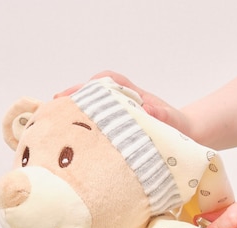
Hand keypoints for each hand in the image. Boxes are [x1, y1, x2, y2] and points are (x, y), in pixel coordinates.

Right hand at [54, 71, 192, 137]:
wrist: (185, 139)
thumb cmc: (177, 128)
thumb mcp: (174, 123)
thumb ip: (164, 117)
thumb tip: (152, 111)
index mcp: (135, 95)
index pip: (112, 80)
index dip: (93, 83)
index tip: (79, 90)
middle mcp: (123, 101)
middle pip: (94, 92)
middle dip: (73, 96)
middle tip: (54, 103)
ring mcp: (117, 115)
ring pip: (91, 107)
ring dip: (72, 110)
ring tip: (51, 119)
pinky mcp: (114, 130)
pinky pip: (94, 124)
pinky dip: (78, 127)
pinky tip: (64, 137)